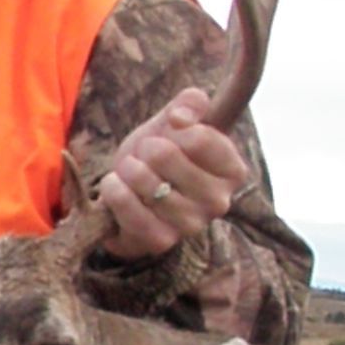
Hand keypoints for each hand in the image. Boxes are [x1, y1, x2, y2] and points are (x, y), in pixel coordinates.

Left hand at [95, 88, 248, 261]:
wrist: (131, 194)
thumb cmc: (159, 155)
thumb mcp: (175, 121)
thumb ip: (190, 103)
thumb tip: (181, 117)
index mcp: (232, 170)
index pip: (198, 136)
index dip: (172, 128)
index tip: (171, 135)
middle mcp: (219, 201)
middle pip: (165, 154)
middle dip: (145, 149)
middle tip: (146, 158)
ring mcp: (191, 225)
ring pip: (143, 180)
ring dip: (127, 170)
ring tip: (131, 174)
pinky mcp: (161, 241)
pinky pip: (125, 205)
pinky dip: (112, 190)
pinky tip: (116, 188)